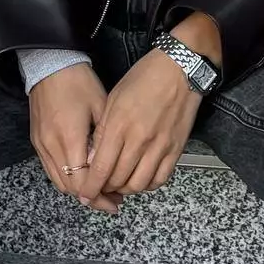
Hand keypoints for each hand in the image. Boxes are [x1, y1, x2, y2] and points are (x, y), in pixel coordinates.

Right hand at [28, 63, 126, 214]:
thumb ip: (104, 140)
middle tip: (113, 202)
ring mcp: (41, 145)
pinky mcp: (36, 142)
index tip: (116, 199)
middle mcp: (52, 145)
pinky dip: (66, 180)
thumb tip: (111, 167)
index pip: (84, 180)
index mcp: (70, 137)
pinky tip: (82, 179)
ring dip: (79, 192)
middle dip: (92, 198)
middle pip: (71, 187)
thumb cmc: (79, 82)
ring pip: (59, 182)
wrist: (50, 64)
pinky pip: (51, 170)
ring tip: (100, 194)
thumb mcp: (101, 107)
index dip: (100, 194)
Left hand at [76, 48, 201, 205]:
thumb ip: (104, 130)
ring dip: (126, 188)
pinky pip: (160, 179)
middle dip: (105, 188)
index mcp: (120, 125)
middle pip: (118, 180)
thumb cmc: (144, 77)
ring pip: (138, 185)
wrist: (178, 68)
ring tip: (120, 181)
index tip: (85, 194)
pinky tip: (140, 177)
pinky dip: (147, 184)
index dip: (91, 187)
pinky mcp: (176, 149)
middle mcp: (139, 140)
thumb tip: (93, 157)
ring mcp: (160, 147)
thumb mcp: (114, 98)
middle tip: (101, 185)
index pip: (101, 168)